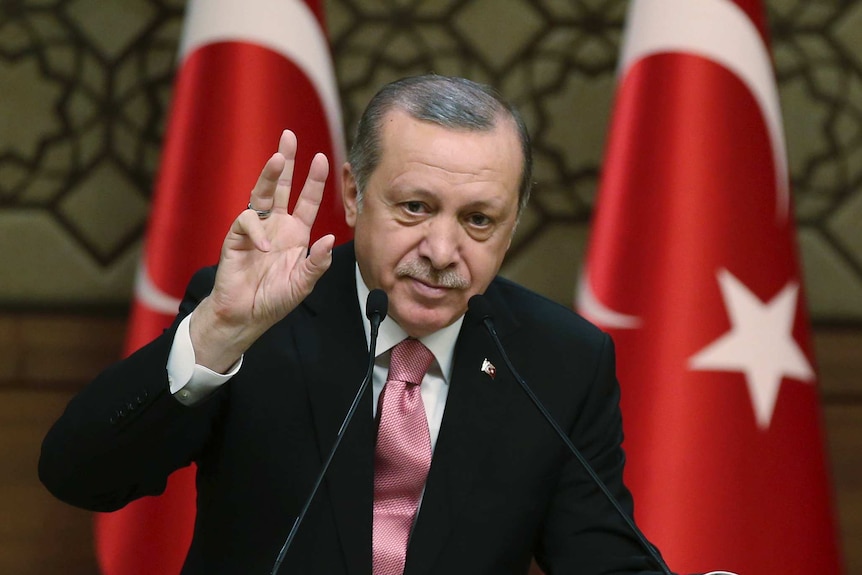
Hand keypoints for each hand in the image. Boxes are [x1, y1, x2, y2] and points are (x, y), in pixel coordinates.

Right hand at [191, 130, 334, 370]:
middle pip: (281, 186)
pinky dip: (256, 231)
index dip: (314, 180)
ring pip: (261, 194)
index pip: (306, 200)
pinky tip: (264, 247)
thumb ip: (316, 263)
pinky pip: (245, 222)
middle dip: (286, 161)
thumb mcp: (303, 284)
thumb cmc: (274, 299)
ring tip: (277, 159)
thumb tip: (330, 238)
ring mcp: (255, 229)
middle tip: (289, 136)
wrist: (245, 315)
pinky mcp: (236, 238)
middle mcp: (276, 225)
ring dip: (269, 176)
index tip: (322, 158)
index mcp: (295, 233)